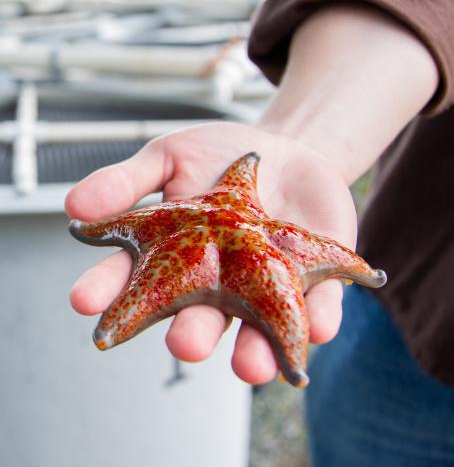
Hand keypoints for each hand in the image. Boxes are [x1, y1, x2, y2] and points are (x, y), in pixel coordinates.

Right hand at [65, 121, 357, 384]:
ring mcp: (265, 285)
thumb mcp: (171, 156)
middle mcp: (217, 283)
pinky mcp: (312, 282)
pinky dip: (316, 320)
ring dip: (252, 349)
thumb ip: (127, 181)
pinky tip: (316, 329)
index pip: (138, 280)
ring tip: (249, 366)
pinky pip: (316, 309)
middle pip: (199, 317)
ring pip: (256, 327)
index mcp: (176, 256)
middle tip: (183, 343)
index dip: (112, 292)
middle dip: (191, 333)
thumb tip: (73, 208)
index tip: (87, 303)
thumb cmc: (222, 156)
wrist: (289, 152)